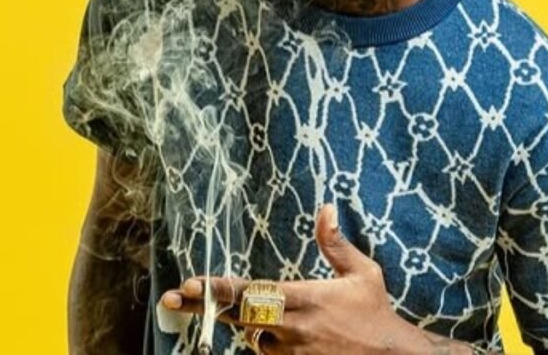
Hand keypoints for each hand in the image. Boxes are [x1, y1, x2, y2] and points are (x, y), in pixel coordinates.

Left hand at [161, 204, 424, 353]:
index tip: (189, 283)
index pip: (252, 292)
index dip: (218, 288)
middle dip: (203, 305)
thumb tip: (326, 208)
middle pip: (237, 316)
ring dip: (255, 325)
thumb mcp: (362, 273)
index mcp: (305, 299)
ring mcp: (291, 353)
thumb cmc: (376, 313)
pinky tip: (289, 334)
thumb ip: (335, 244)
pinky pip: (271, 353)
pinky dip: (271, 342)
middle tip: (172, 296)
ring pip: (255, 336)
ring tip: (284, 316)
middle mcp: (292, 327)